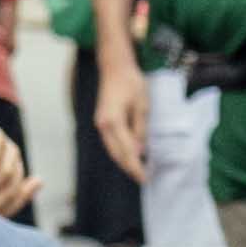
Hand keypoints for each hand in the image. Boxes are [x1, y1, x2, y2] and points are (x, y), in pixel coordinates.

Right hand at [93, 47, 149, 174]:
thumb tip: (140, 151)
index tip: (145, 178)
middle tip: (144, 178)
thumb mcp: (142, 106)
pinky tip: (130, 156)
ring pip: (112, 150)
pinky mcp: (102, 122)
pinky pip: (111, 142)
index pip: (126, 151)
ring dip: (124, 161)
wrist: (114, 67)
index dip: (136, 167)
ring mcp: (100, 124)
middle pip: (116, 154)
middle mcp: (103, 126)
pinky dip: (120, 151)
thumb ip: (140, 130)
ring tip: (138, 171)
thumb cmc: (131, 83)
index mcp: (113, 122)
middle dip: (130, 168)